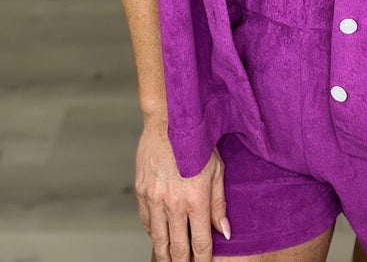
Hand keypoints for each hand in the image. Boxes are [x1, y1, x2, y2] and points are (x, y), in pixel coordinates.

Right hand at [135, 121, 230, 261]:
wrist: (168, 120)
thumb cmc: (197, 141)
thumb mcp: (217, 170)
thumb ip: (219, 204)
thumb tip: (225, 231)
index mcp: (196, 200)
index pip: (200, 242)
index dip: (202, 260)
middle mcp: (173, 204)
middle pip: (177, 247)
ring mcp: (155, 199)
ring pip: (159, 239)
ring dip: (164, 255)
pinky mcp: (142, 191)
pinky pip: (146, 221)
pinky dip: (153, 233)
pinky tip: (158, 238)